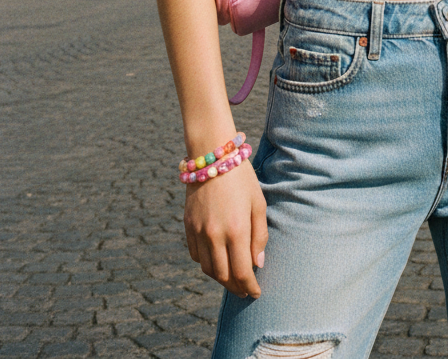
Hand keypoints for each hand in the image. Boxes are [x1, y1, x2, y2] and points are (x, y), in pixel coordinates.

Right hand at [184, 160, 267, 297]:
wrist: (212, 155)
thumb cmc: (241, 177)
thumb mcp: (258, 202)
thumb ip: (260, 235)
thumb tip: (258, 264)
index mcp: (236, 229)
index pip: (242, 272)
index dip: (250, 287)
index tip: (256, 293)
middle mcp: (215, 234)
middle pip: (223, 276)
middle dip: (235, 287)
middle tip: (245, 290)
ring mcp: (198, 231)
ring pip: (207, 269)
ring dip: (220, 279)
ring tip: (232, 279)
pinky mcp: (188, 226)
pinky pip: (196, 255)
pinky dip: (206, 263)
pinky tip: (216, 261)